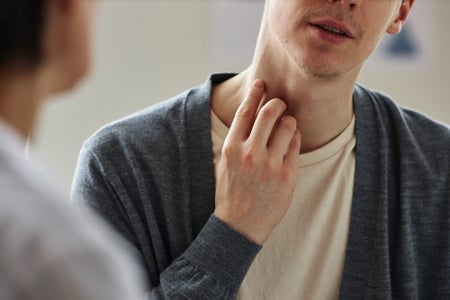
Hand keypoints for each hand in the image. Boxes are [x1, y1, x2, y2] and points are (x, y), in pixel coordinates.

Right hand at [214, 79, 300, 244]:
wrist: (239, 225)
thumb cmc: (231, 193)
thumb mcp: (224, 163)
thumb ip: (236, 140)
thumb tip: (250, 115)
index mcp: (231, 148)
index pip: (245, 111)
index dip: (254, 93)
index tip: (261, 83)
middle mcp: (250, 153)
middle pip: (269, 112)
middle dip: (277, 102)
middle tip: (280, 103)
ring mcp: (270, 164)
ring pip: (287, 124)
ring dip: (288, 118)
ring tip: (287, 122)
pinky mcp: (287, 175)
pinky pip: (296, 144)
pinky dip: (295, 135)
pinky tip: (291, 138)